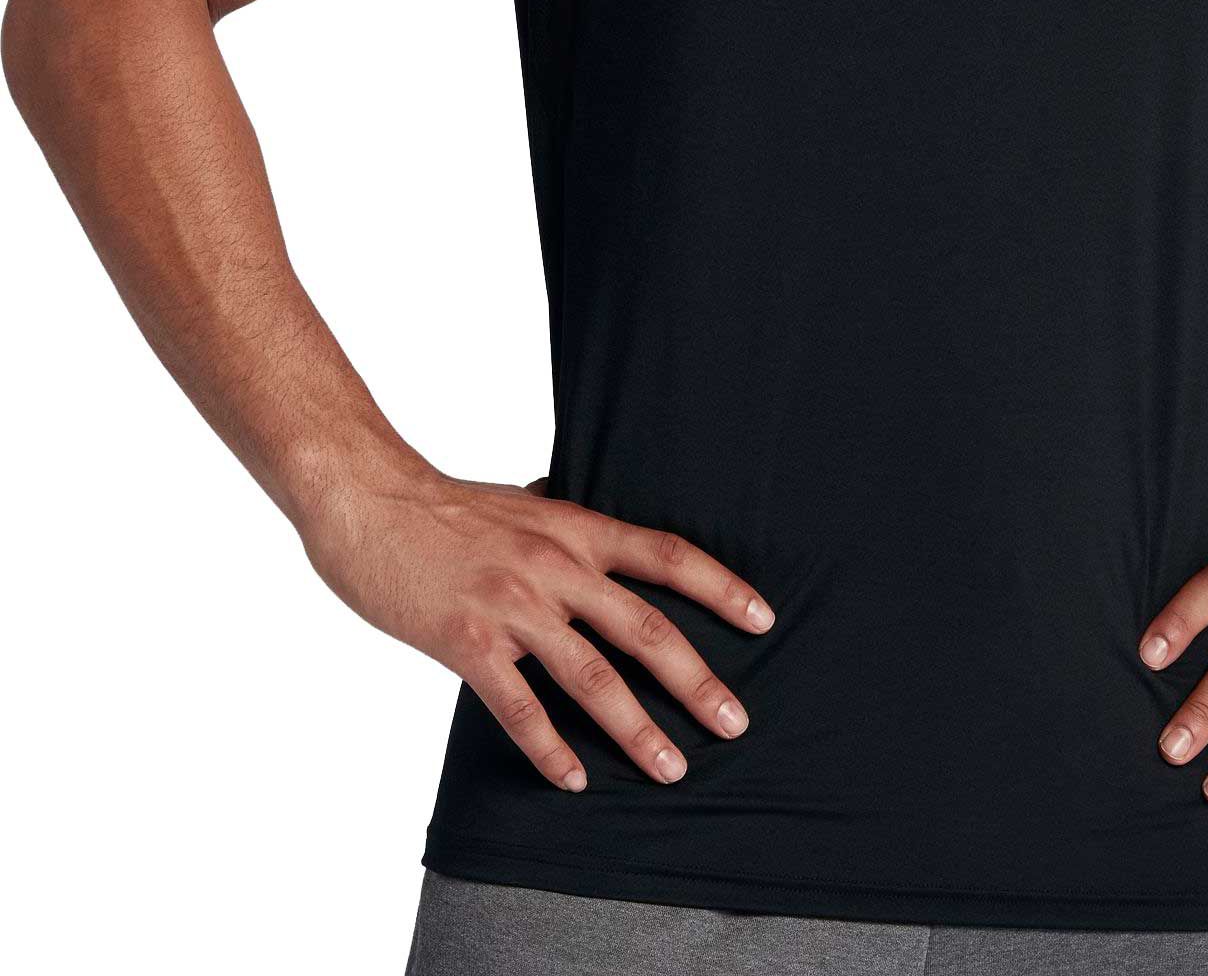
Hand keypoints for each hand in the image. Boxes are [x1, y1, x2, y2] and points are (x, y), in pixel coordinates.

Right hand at [302, 467, 774, 791]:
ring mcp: (514, 604)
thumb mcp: (524, 506)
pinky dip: (552, 748)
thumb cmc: (445, 508)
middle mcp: (556, 565)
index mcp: (575, 528)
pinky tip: (576, 779)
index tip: (763, 619)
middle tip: (735, 722)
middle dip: (696, 680)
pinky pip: (521, 706)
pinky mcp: (468, 639)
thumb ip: (567, 533)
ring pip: (593, 676)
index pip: (666, 555)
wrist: (370, 501)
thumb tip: (605, 548)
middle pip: (645, 628)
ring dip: (638, 728)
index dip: (720, 587)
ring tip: (672, 767)